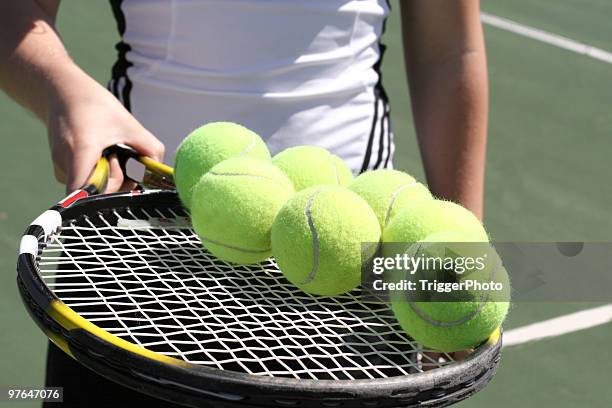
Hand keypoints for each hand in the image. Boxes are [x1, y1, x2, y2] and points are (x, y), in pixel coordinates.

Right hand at [46, 66, 163, 192]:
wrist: (66, 93)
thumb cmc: (97, 107)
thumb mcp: (129, 124)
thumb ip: (150, 149)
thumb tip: (161, 171)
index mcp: (82, 152)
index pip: (82, 194)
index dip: (103, 197)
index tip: (121, 180)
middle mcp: (66, 164)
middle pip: (95, 193)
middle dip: (116, 180)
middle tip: (119, 157)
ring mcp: (61, 168)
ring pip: (91, 187)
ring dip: (108, 174)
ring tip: (107, 151)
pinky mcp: (62, 170)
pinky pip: (86, 181)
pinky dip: (98, 172)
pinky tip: (99, 153)